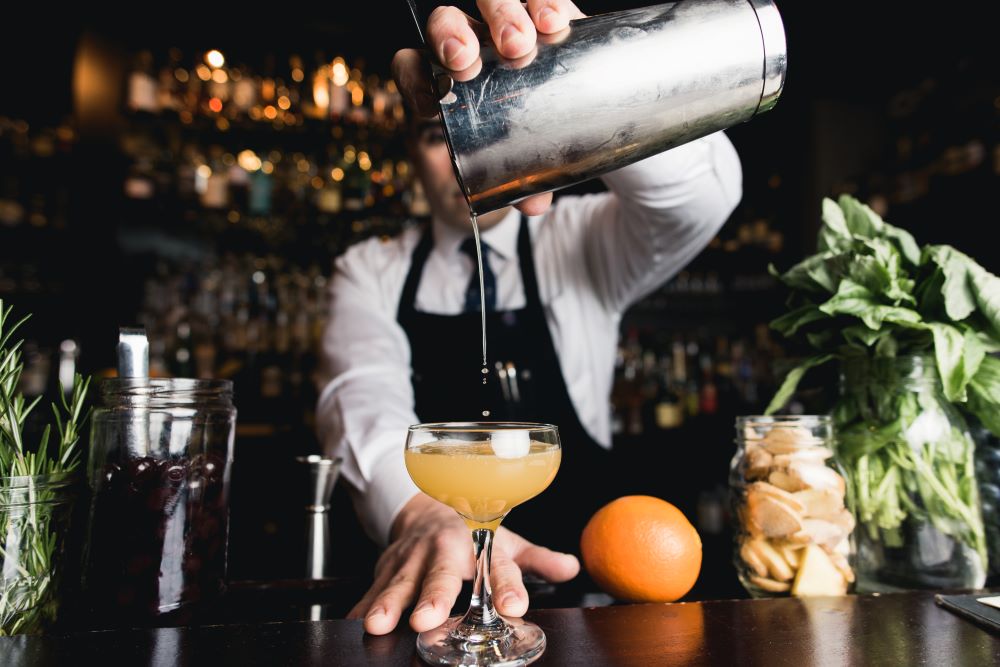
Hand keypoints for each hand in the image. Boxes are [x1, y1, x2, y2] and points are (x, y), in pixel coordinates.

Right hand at [348, 493, 579, 634]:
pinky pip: (372, 587)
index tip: (515, 606)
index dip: (507, 587)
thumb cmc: (471, 531)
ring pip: (399, 582)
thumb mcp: (506, 541)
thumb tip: (572, 567)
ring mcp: (412, 558)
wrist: (424, 507)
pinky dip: (362, 604)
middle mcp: (445, 550)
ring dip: (389, 603)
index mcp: (479, 544)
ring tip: (380, 624)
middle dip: (434, 597)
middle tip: (428, 619)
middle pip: (441, 575)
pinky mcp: (386, 566)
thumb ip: (537, 559)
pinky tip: (356, 620)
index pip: (498, 567)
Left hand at [392, 1, 585, 215]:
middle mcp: (471, 49)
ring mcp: (507, 30)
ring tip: (519, 45)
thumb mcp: (505, 180)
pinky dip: (545, 5)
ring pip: (491, 1)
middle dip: (451, 36)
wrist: (553, 132)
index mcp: (444, 84)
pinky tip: (552, 24)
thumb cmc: (513, 155)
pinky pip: (540, 0)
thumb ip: (514, 190)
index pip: (411, 66)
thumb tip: (534, 202)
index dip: (414, 77)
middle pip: (445, 22)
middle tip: (467, 62)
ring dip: (500, 15)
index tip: (430, 104)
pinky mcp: (546, 20)